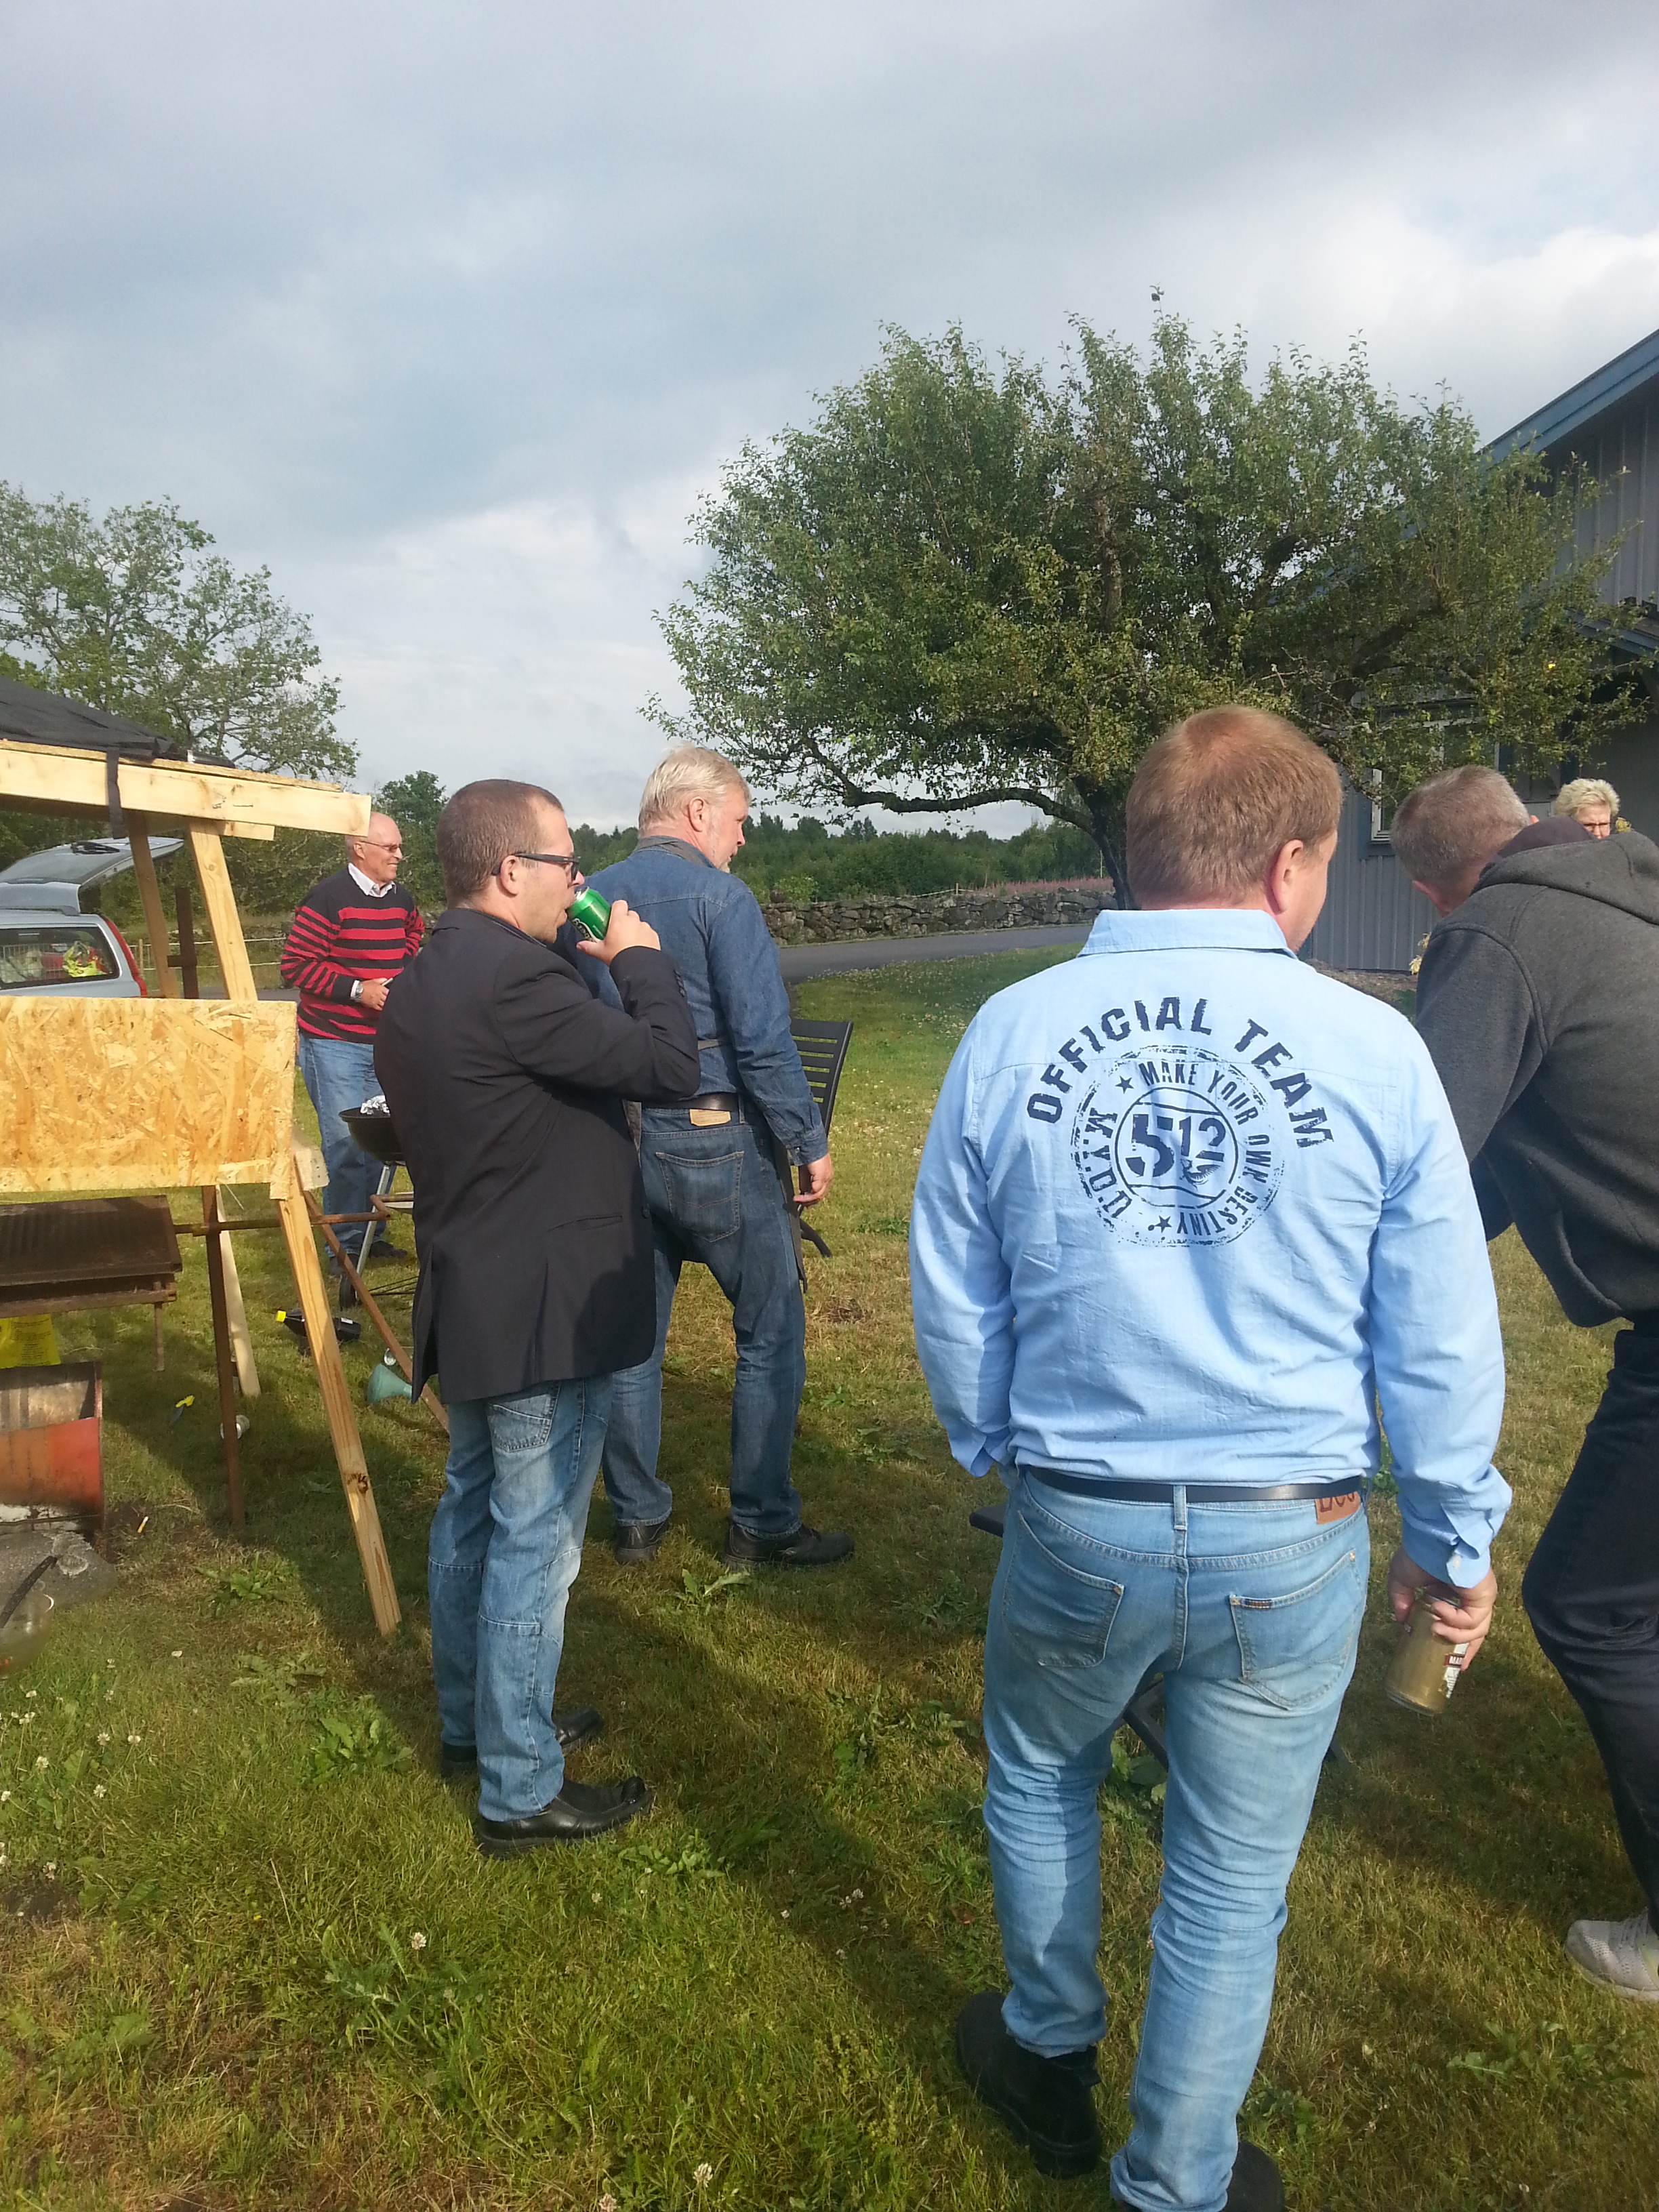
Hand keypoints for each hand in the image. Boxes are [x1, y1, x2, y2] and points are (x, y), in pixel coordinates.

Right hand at [358, 976, 390, 1012]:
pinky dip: (382, 1008)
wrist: (357, 991)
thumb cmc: (364, 986)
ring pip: (384, 1004)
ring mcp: (377, 1001)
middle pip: (387, 998)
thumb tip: (386, 980)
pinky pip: (380, 1008)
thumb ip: (381, 980)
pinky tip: (383, 1007)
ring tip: (387, 1003)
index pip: (389, 992)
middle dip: (389, 998)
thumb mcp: (373, 981)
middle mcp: (379, 995)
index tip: (391, 993)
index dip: (391, 993)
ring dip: (386, 1003)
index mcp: (380, 989)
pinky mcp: (373, 1005)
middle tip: (390, 998)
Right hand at [575, 897, 659, 963]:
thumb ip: (589, 946)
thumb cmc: (618, 956)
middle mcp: (634, 920)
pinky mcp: (654, 936)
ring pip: (640, 923)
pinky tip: (641, 948)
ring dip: (636, 929)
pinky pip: (649, 932)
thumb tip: (579, 945)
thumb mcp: (601, 952)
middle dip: (626, 921)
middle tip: (620, 933)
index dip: (616, 909)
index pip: (619, 904)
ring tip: (631, 943)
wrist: (638, 967)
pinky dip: (645, 937)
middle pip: (630, 914)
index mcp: (620, 920)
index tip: (612, 918)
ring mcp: (646, 927)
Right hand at [795, 1152, 833, 1206]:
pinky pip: (815, 1192)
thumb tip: (803, 1193)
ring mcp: (826, 1178)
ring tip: (797, 1200)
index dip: (812, 1199)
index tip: (804, 1204)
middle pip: (820, 1195)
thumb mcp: (805, 1173)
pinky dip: (807, 1197)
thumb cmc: (808, 1155)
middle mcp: (828, 1178)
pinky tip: (799, 1196)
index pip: (821, 1191)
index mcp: (826, 1176)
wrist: (809, 1145)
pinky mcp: (822, 1178)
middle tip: (799, 1204)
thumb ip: (805, 1183)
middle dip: (809, 1201)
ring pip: (818, 1196)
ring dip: (806, 1200)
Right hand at [1386, 1543, 1498, 1671]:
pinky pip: (1472, 1621)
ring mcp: (1480, 1598)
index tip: (1449, 1660)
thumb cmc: (1419, 1556)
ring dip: (1454, 1636)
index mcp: (1454, 1592)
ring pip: (1476, 1631)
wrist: (1433, 1539)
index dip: (1456, 1641)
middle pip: (1476, 1632)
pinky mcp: (1484, 1598)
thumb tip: (1403, 1625)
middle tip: (1455, 1666)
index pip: (1463, 1622)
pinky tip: (1439, 1610)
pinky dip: (1455, 1621)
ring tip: (1434, 1629)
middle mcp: (1471, 1597)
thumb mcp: (1401, 1581)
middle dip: (1465, 1650)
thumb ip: (1401, 1602)